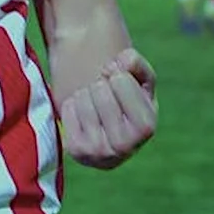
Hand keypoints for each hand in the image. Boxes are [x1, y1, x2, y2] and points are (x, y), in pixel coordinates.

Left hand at [60, 48, 156, 169]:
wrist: (107, 130)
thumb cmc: (126, 100)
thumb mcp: (139, 79)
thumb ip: (136, 63)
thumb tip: (121, 61)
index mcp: (146, 126)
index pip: (119, 79)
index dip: (117, 75)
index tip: (120, 86)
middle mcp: (125, 146)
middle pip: (99, 88)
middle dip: (100, 85)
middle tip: (106, 98)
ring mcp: (99, 152)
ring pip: (82, 97)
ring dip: (86, 95)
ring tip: (95, 107)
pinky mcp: (77, 151)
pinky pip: (67, 109)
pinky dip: (72, 106)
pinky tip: (83, 118)